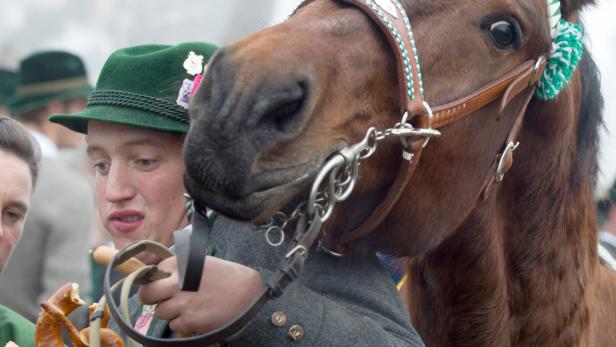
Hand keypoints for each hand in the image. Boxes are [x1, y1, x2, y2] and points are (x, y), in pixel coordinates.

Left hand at [139, 256, 262, 334]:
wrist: (249, 295)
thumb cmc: (230, 277)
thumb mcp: (205, 263)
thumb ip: (183, 268)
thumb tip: (164, 276)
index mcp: (182, 264)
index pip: (155, 271)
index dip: (159, 279)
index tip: (166, 283)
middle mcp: (177, 282)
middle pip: (146, 294)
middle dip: (150, 298)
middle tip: (161, 300)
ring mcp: (181, 303)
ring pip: (161, 313)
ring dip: (172, 313)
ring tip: (189, 308)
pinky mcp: (188, 320)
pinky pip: (175, 326)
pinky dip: (184, 324)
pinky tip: (198, 317)